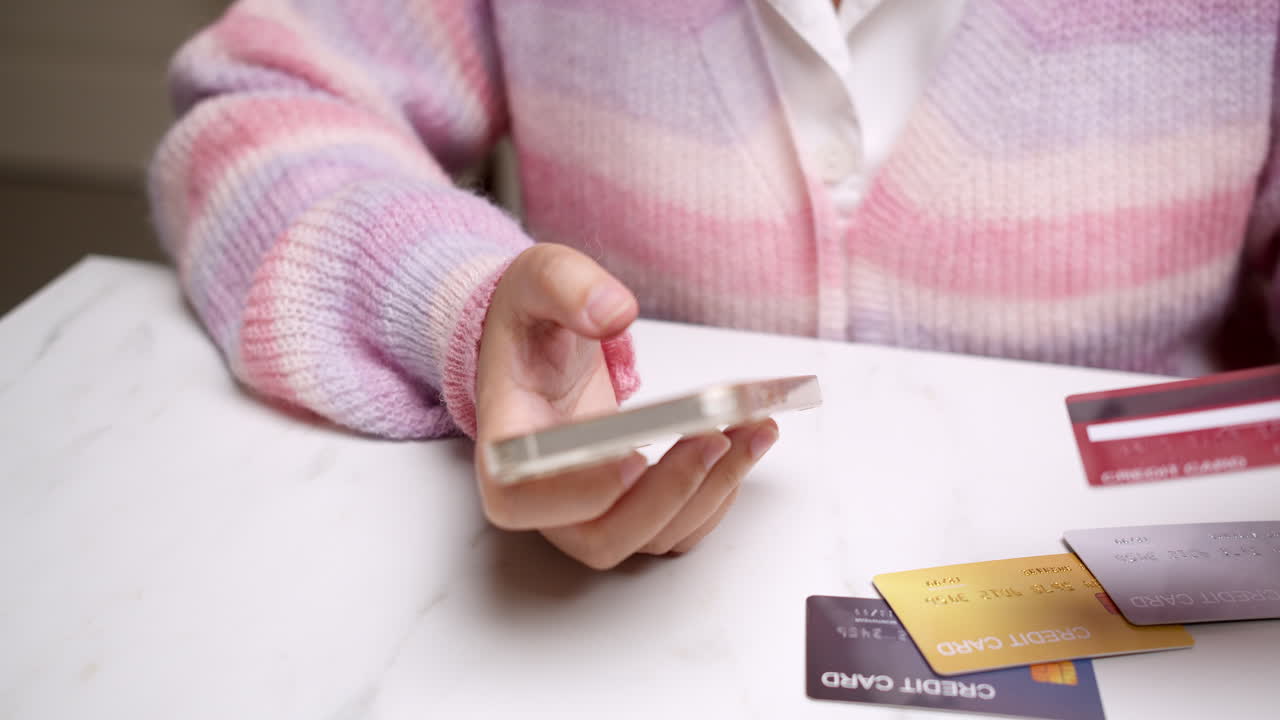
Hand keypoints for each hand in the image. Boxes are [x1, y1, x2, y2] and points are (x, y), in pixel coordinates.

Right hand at [473, 244, 777, 568]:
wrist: (540, 343)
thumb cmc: (530, 321)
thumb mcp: (538, 279)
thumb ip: (567, 286)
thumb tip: (614, 314)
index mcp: (506, 445)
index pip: (520, 500)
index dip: (579, 494)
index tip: (634, 457)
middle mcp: (542, 494)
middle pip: (600, 536)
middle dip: (668, 494)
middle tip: (714, 437)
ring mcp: (588, 509)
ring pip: (651, 537)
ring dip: (710, 491)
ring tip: (752, 428)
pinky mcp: (629, 505)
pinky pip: (679, 527)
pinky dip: (719, 492)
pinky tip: (745, 440)